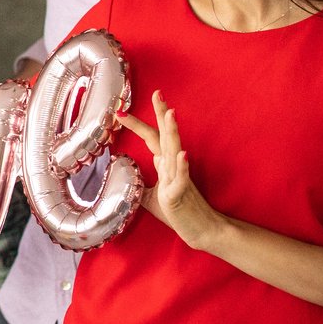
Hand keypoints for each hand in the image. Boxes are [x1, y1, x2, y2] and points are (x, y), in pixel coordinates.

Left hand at [117, 91, 226, 252]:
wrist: (200, 230)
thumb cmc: (178, 212)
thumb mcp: (151, 195)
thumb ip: (142, 181)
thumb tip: (132, 170)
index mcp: (165, 165)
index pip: (152, 138)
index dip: (139, 124)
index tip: (122, 111)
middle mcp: (172, 167)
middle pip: (165, 136)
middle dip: (161, 114)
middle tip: (157, 93)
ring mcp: (178, 179)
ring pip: (174, 151)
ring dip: (172, 132)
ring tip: (170, 113)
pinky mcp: (180, 195)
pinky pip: (182, 178)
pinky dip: (181, 166)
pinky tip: (181, 153)